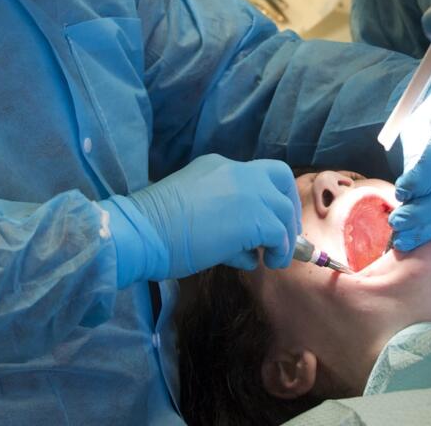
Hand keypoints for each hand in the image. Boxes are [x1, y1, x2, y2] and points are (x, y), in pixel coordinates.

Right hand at [100, 154, 300, 286]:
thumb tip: (250, 249)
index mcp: (218, 166)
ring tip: (273, 259)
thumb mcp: (193, 211)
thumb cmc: (158, 229)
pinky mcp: (255, 217)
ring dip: (283, 237)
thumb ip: (223, 220)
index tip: (270, 221)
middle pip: (280, 177)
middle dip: (287, 207)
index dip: (268, 197)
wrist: (143, 232)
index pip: (256, 174)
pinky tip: (266, 263)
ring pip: (283, 209)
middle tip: (284, 236)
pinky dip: (279, 251)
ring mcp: (248, 191)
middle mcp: (237, 171)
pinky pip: (280, 234)